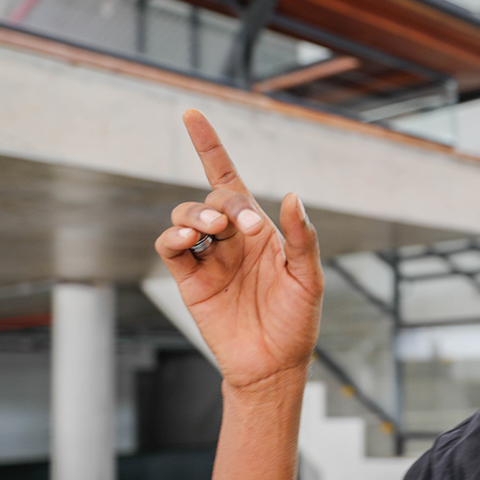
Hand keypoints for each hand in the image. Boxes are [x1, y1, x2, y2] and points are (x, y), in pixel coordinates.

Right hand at [154, 109, 323, 389]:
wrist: (274, 365)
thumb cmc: (297, 322)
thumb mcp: (309, 278)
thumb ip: (303, 238)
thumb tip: (292, 195)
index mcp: (260, 230)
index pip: (229, 179)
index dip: (210, 146)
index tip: (191, 114)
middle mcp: (231, 239)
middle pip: (213, 199)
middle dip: (226, 204)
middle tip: (249, 228)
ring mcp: (208, 258)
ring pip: (186, 215)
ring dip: (195, 214)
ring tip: (211, 232)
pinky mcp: (189, 280)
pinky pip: (170, 246)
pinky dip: (173, 235)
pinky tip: (188, 238)